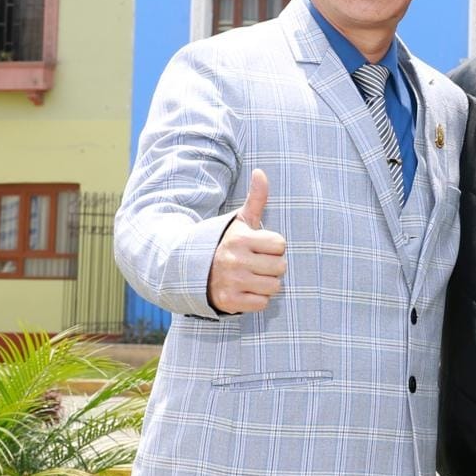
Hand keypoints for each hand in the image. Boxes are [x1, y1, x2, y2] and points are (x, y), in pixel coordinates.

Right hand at [208, 169, 288, 312]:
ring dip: (266, 284)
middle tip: (255, 264)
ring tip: (251, 276)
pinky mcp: (229, 302)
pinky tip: (245, 290)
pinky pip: (262, 304)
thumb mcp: (240, 221)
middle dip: (272, 266)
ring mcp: (231, 282)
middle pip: (280, 267)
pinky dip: (257, 299)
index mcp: (240, 239)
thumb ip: (256, 198)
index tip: (259, 247)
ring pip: (274, 286)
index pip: (280, 245)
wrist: (195, 270)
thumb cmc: (227, 243)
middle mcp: (235, 260)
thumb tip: (260, 171)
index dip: (273, 247)